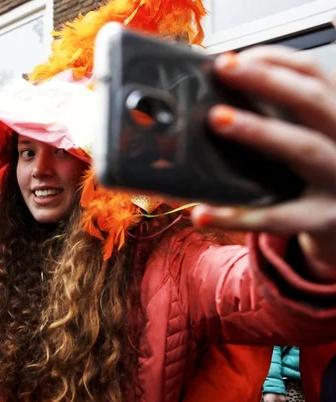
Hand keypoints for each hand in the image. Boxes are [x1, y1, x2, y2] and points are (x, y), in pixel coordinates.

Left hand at [192, 46, 335, 279]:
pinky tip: (204, 213)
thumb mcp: (312, 136)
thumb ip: (282, 116)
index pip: (315, 73)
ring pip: (301, 149)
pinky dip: (238, 216)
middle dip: (268, 80)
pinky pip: (276, 217)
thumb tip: (219, 95)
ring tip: (217, 119)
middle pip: (312, 101)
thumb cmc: (316, 172)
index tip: (235, 57)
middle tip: (225, 69)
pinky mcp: (322, 218)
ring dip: (259, 130)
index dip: (277, 60)